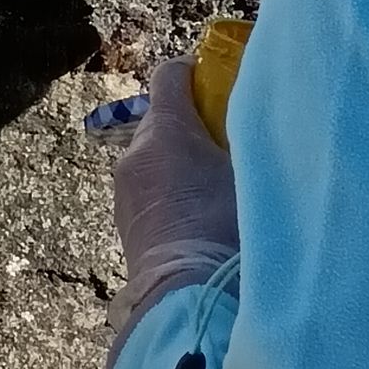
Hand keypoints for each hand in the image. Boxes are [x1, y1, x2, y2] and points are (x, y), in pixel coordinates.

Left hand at [111, 57, 238, 332]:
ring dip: (176, 161)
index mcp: (166, 129)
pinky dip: (165, 188)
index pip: (170, 75)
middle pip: (162, 119)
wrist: (186, 294)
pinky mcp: (122, 217)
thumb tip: (244, 128)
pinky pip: (146, 186)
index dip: (193, 73)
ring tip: (209, 189)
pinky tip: (191, 216)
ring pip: (153, 155)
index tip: (216, 84)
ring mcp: (124, 185)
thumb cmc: (224, 229)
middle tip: (224, 148)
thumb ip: (239, 142)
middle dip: (190, 126)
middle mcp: (136, 150)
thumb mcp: (246, 174)